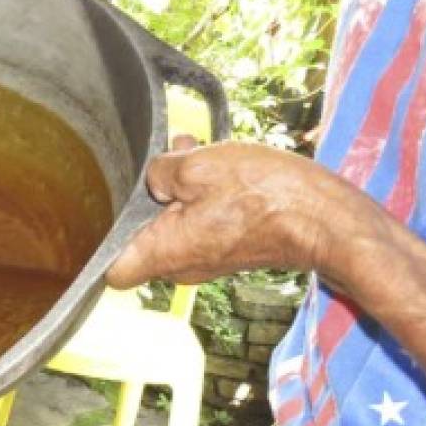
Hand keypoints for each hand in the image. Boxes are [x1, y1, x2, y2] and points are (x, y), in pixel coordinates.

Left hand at [105, 141, 353, 287]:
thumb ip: (161, 171)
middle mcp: (179, 267)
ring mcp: (203, 260)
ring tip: (189, 152)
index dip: (101, 246)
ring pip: (171, 224)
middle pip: (140, 239)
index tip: (104, 215)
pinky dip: (197, 196)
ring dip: (175, 190)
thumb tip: (155, 178)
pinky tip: (209, 162)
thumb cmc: (265, 195)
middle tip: (158, 167)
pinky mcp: (225, 248)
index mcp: (163, 254)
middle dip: (144, 200)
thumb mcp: (200, 165)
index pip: (112, 273)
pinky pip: (197, 222)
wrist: (324, 217)